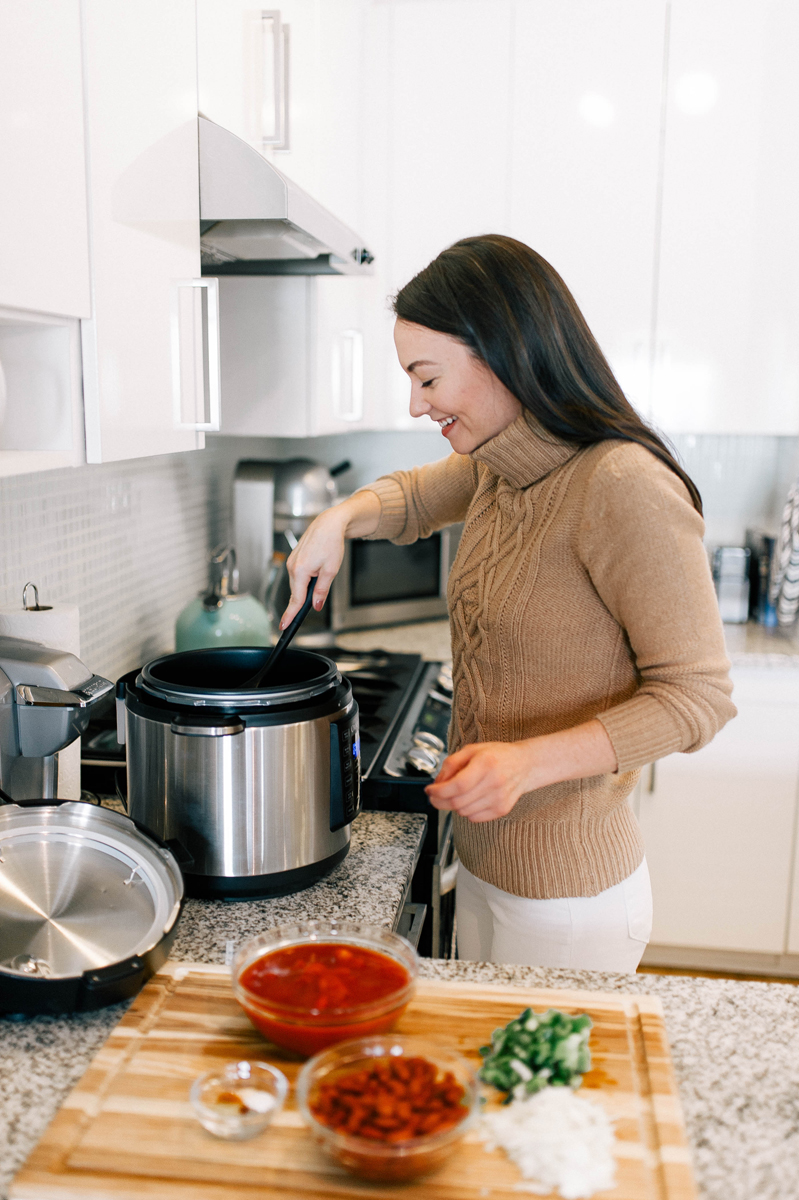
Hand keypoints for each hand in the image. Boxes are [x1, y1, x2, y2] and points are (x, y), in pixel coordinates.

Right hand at [280, 490, 381, 627]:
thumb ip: (321, 590)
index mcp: (300, 570)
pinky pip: (298, 575)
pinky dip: (305, 578)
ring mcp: (291, 562)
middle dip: (305, 599)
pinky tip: (316, 571)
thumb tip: (315, 604)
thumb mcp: (331, 570)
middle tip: (316, 601)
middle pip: (297, 592)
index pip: (295, 599)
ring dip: (307, 586)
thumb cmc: (331, 542)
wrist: (329, 524)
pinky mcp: (294, 558)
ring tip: (322, 574)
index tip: (285, 626)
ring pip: (298, 583)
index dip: (290, 615)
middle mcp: (292, 566)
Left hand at [424, 742, 533, 822]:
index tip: (429, 790)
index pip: (457, 785)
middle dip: (439, 801)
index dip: (438, 791)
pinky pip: (474, 818)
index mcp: (485, 763)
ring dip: (453, 806)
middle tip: (434, 795)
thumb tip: (438, 783)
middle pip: (457, 802)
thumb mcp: (472, 750)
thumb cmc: (498, 756)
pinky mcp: (502, 809)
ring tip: (456, 794)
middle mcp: (494, 782)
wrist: (525, 765)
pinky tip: (470, 799)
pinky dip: (466, 811)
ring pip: (463, 812)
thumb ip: (451, 764)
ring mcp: (499, 798)